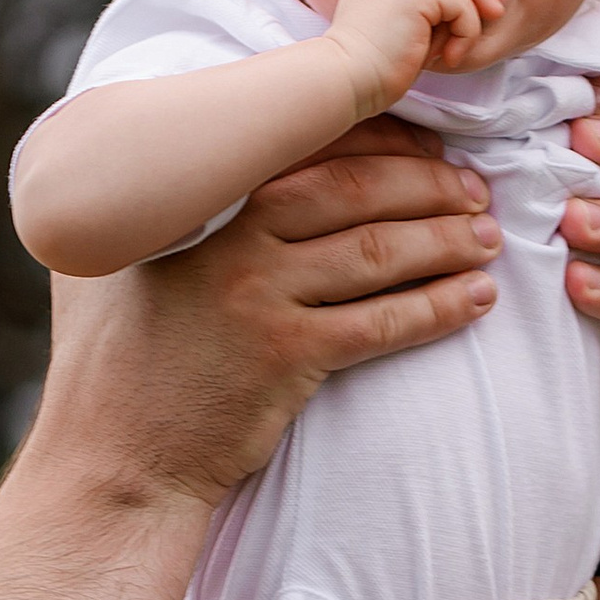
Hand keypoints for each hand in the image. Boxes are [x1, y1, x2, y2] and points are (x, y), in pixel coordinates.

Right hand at [33, 122, 503, 513]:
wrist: (115, 459)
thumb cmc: (113, 360)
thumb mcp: (112, 261)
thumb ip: (154, 208)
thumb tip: (192, 158)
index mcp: (199, 202)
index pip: (310, 147)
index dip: (384, 140)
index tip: (430, 144)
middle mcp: (231, 239)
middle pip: (356, 189)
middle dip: (429, 182)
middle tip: (476, 188)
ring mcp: (260, 298)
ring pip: (378, 251)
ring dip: (446, 240)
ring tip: (488, 238)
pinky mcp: (287, 359)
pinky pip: (382, 324)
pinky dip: (438, 307)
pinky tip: (476, 299)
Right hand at [329, 0, 500, 113]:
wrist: (345, 81)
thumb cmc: (370, 74)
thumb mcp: (403, 38)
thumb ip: (428, 18)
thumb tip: (469, 12)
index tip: (476, 10)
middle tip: (494, 14)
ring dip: (468, 19)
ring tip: (454, 51)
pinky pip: (460, 2)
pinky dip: (466, 31)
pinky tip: (448, 57)